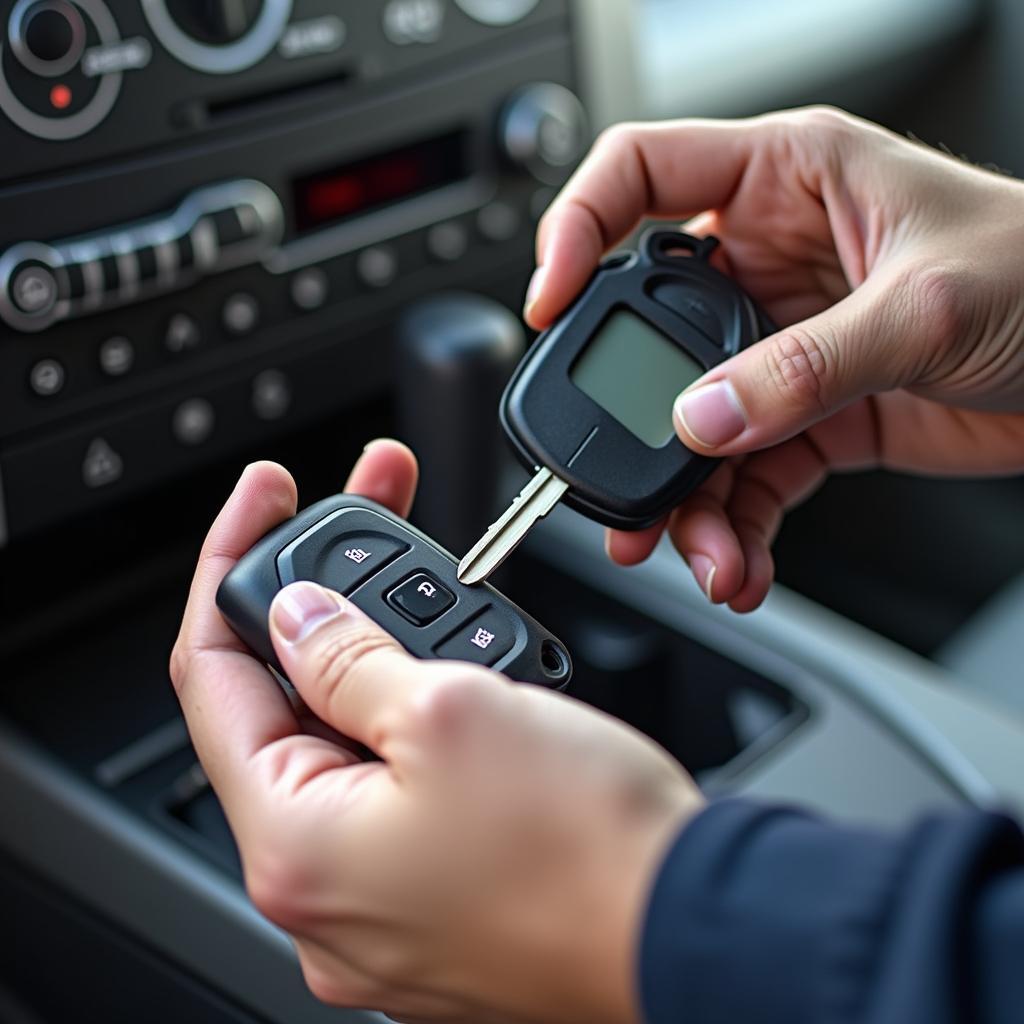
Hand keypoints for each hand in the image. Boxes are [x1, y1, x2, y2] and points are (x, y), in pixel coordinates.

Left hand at [170, 441, 701, 1023]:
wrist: (696, 926)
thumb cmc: (588, 848)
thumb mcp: (451, 711)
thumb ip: (347, 658)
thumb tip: (298, 617)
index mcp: (295, 848)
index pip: (213, 679)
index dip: (231, 567)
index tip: (265, 495)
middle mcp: (323, 890)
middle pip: (285, 705)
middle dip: (323, 600)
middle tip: (364, 515)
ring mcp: (380, 899)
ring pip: (349, 741)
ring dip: (378, 654)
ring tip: (433, 593)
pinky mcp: (435, 893)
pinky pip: (396, 785)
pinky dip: (414, 715)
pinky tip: (454, 667)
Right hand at [528, 106, 1023, 610]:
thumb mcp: (926, 307)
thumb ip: (805, 368)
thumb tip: (702, 420)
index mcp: (784, 183)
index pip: (639, 177)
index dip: (576, 228)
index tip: (550, 302)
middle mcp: (767, 263)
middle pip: (648, 334)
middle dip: (632, 419)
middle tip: (621, 484)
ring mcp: (780, 346)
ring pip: (692, 426)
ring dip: (690, 501)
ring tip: (706, 556)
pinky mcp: (806, 414)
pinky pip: (746, 476)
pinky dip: (738, 528)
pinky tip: (743, 564)